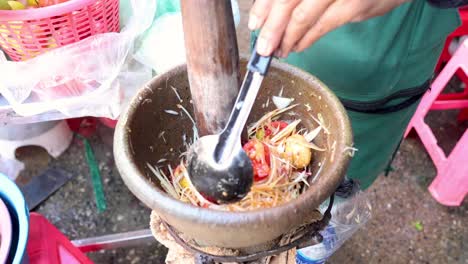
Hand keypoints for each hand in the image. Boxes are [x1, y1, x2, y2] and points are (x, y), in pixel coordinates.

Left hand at [249, 0, 409, 56]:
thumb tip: (273, 14)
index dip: (263, 6)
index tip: (254, 23)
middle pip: (286, 1)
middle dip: (270, 27)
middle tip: (262, 47)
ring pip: (302, 15)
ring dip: (287, 37)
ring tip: (278, 51)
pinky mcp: (354, 5)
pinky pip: (322, 26)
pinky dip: (306, 39)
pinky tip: (297, 47)